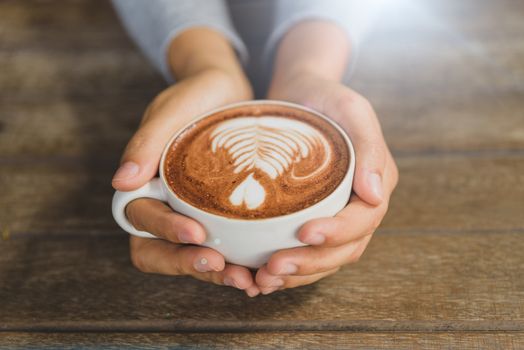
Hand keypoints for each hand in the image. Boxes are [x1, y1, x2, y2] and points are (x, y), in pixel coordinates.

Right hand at [112, 29, 260, 296]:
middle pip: (161, 251)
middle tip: (223, 270)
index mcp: (143, 186)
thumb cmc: (194, 96)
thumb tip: (120, 182)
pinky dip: (236, 263)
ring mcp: (191, 213)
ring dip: (215, 274)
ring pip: (191, 256)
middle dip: (188, 265)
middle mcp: (163, 205)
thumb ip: (146, 143)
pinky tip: (258, 272)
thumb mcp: (172, 111)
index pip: (143, 221)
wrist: (226, 92)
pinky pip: (221, 247)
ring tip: (246, 280)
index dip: (166, 232)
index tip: (197, 234)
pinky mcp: (219, 216)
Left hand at [255, 74, 398, 293]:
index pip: (362, 220)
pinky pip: (303, 252)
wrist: (301, 95)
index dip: (338, 232)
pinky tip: (258, 276)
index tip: (305, 233)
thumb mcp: (352, 109)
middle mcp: (357, 208)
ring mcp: (333, 217)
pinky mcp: (308, 219)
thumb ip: (369, 148)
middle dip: (310, 263)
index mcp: (374, 186)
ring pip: (323, 259)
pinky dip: (285, 270)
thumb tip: (377, 194)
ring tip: (263, 280)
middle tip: (274, 266)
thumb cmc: (327, 98)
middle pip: (343, 250)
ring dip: (296, 275)